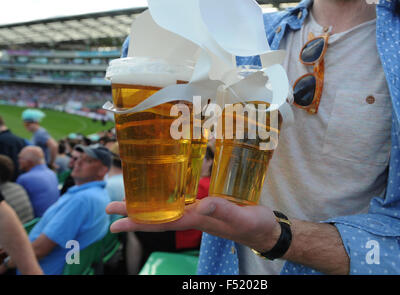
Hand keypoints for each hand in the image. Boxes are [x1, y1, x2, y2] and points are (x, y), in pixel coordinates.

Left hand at [106, 197, 280, 252]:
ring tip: (129, 201)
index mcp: (198, 220)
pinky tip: (163, 195)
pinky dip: (167, 200)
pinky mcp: (208, 206)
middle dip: (134, 213)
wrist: (265, 228)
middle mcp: (194, 216)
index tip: (115, 221)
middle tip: (110, 207)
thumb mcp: (240, 217)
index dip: (138, 220)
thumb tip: (202, 204)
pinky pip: (181, 203)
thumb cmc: (254, 223)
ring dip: (147, 206)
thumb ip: (223, 209)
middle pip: (159, 216)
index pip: (162, 221)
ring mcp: (200, 212)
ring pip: (167, 209)